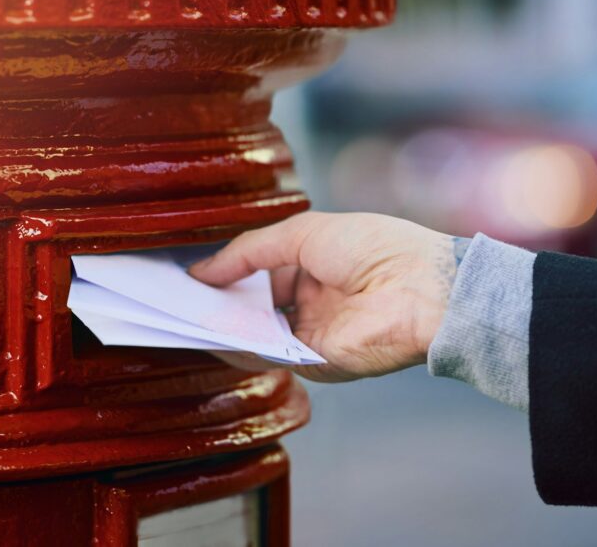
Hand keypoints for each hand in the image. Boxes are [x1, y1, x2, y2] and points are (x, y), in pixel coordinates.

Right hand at [189, 212, 461, 381]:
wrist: (419, 288)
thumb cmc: (372, 248)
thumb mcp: (300, 233)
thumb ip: (248, 251)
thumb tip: (203, 269)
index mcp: (311, 268)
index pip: (257, 276)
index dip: (225, 275)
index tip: (189, 276)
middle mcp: (309, 303)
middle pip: (252, 308)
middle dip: (218, 302)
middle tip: (178, 298)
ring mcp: (310, 334)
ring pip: (255, 335)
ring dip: (223, 325)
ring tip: (183, 312)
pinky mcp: (314, 362)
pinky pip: (269, 356)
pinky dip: (239, 346)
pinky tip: (211, 331)